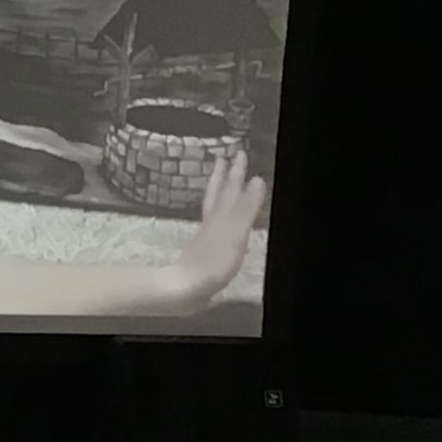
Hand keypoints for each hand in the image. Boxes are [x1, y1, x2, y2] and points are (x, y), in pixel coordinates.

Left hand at [165, 154, 265, 310]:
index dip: (235, 172)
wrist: (185, 288)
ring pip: (213, 210)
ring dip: (219, 196)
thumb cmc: (212, 262)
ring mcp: (205, 238)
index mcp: (220, 217)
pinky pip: (213, 229)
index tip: (238, 153)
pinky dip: (218, 221)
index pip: (230, 189)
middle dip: (222, 177)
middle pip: (216, 195)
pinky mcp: (203, 254)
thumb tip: (256, 179)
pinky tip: (218, 225)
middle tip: (223, 159)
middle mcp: (211, 223)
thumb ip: (246, 207)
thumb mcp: (235, 232)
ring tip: (221, 187)